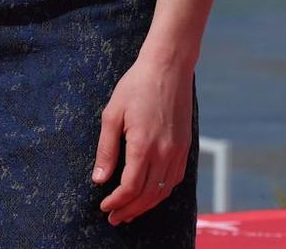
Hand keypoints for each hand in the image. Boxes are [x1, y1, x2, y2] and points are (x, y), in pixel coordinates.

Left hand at [92, 56, 193, 225]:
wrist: (168, 66)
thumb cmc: (137, 85)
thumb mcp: (112, 114)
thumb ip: (106, 149)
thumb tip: (99, 179)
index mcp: (143, 145)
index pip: (130, 188)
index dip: (117, 202)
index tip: (104, 207)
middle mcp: (164, 151)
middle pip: (148, 195)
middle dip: (129, 210)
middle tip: (114, 218)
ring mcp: (178, 149)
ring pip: (164, 189)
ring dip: (146, 205)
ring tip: (131, 211)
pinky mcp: (186, 144)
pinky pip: (176, 177)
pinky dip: (163, 191)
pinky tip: (152, 192)